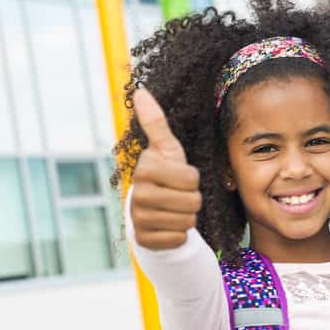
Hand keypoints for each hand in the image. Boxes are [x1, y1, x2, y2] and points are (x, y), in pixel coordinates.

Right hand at [130, 88, 202, 249]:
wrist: (152, 211)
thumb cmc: (165, 176)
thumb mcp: (167, 150)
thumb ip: (155, 122)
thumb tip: (139, 90)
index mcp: (144, 169)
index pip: (190, 178)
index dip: (192, 179)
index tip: (179, 178)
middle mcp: (137, 194)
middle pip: (191, 202)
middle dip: (193, 201)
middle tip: (179, 197)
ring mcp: (138, 219)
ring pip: (186, 221)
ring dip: (187, 218)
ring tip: (174, 211)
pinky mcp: (143, 240)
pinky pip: (178, 239)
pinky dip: (179, 235)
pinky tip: (168, 226)